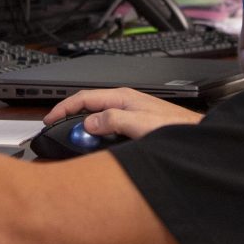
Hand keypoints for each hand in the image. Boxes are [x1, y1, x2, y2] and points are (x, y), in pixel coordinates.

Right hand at [44, 87, 200, 139]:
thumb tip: (88, 123)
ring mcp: (128, 113)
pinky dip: (95, 135)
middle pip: (88, 107)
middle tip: (57, 134)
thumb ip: (113, 120)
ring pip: (96, 118)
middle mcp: (123, 103)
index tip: (49, 119)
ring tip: (73, 142)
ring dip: (83, 129)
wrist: (194, 135)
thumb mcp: (140, 124)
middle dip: (70, 118)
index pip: (84, 97)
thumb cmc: (174, 128)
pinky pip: (106, 127)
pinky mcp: (132, 124)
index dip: (63, 108)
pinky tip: (94, 145)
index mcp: (122, 97)